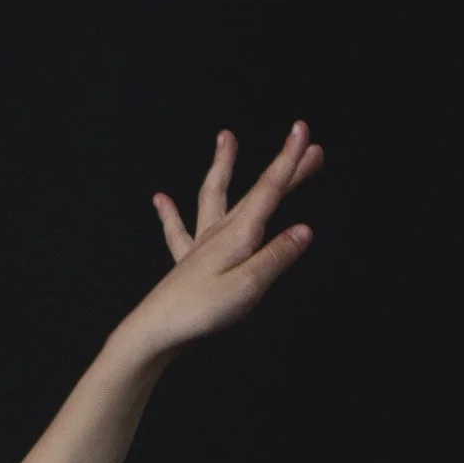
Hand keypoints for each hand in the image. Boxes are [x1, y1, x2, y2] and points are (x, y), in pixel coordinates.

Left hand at [119, 119, 324, 358]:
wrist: (155, 331)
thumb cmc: (201, 311)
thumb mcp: (248, 286)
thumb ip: (276, 257)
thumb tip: (304, 230)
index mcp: (238, 234)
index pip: (270, 190)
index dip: (289, 159)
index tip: (302, 131)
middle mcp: (219, 233)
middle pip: (256, 191)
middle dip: (283, 167)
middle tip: (308, 145)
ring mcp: (200, 245)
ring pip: (214, 195)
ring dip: (223, 166)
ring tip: (225, 139)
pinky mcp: (186, 262)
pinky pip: (177, 231)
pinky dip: (170, 214)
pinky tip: (161, 199)